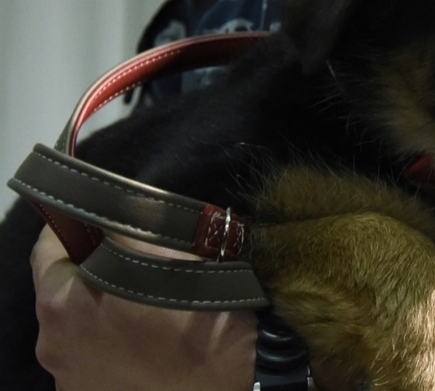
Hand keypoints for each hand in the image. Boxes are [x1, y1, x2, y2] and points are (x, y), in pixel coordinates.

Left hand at [31, 225, 257, 390]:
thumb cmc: (194, 304)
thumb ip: (113, 222)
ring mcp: (74, 382)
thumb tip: (98, 210)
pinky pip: (99, 357)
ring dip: (104, 306)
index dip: (75, 224)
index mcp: (59, 306)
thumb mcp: (155, 243)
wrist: (235, 376)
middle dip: (92, 269)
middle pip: (65, 290)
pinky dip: (117, 341)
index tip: (101, 216)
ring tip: (148, 300)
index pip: (48, 247)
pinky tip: (151, 335)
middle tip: (133, 257)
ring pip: (82, 325)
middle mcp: (53, 349)